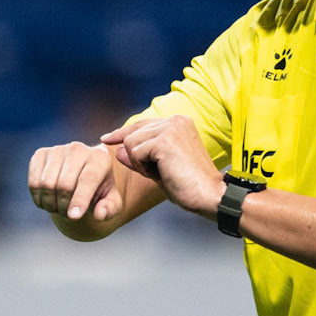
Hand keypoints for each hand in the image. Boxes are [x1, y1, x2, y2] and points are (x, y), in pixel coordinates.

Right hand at [28, 139, 120, 223]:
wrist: (81, 176)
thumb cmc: (98, 192)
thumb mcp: (110, 203)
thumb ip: (109, 209)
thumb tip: (99, 214)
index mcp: (100, 158)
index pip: (87, 180)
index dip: (79, 200)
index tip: (74, 217)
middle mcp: (78, 149)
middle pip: (65, 184)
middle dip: (64, 206)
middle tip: (68, 215)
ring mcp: (57, 149)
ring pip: (47, 184)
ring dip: (50, 204)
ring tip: (58, 209)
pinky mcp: (40, 154)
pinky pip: (34, 182)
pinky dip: (38, 198)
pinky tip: (47, 201)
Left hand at [103, 116, 225, 217]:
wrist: (209, 195)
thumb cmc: (188, 185)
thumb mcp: (159, 168)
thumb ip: (139, 157)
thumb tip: (118, 151)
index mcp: (178, 122)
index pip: (141, 124)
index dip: (122, 133)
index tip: (106, 138)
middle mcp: (175, 120)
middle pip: (132, 134)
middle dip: (136, 158)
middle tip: (156, 173)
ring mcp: (170, 128)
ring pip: (131, 143)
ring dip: (139, 164)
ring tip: (161, 173)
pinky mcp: (165, 141)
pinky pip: (135, 153)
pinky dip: (142, 168)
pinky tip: (161, 173)